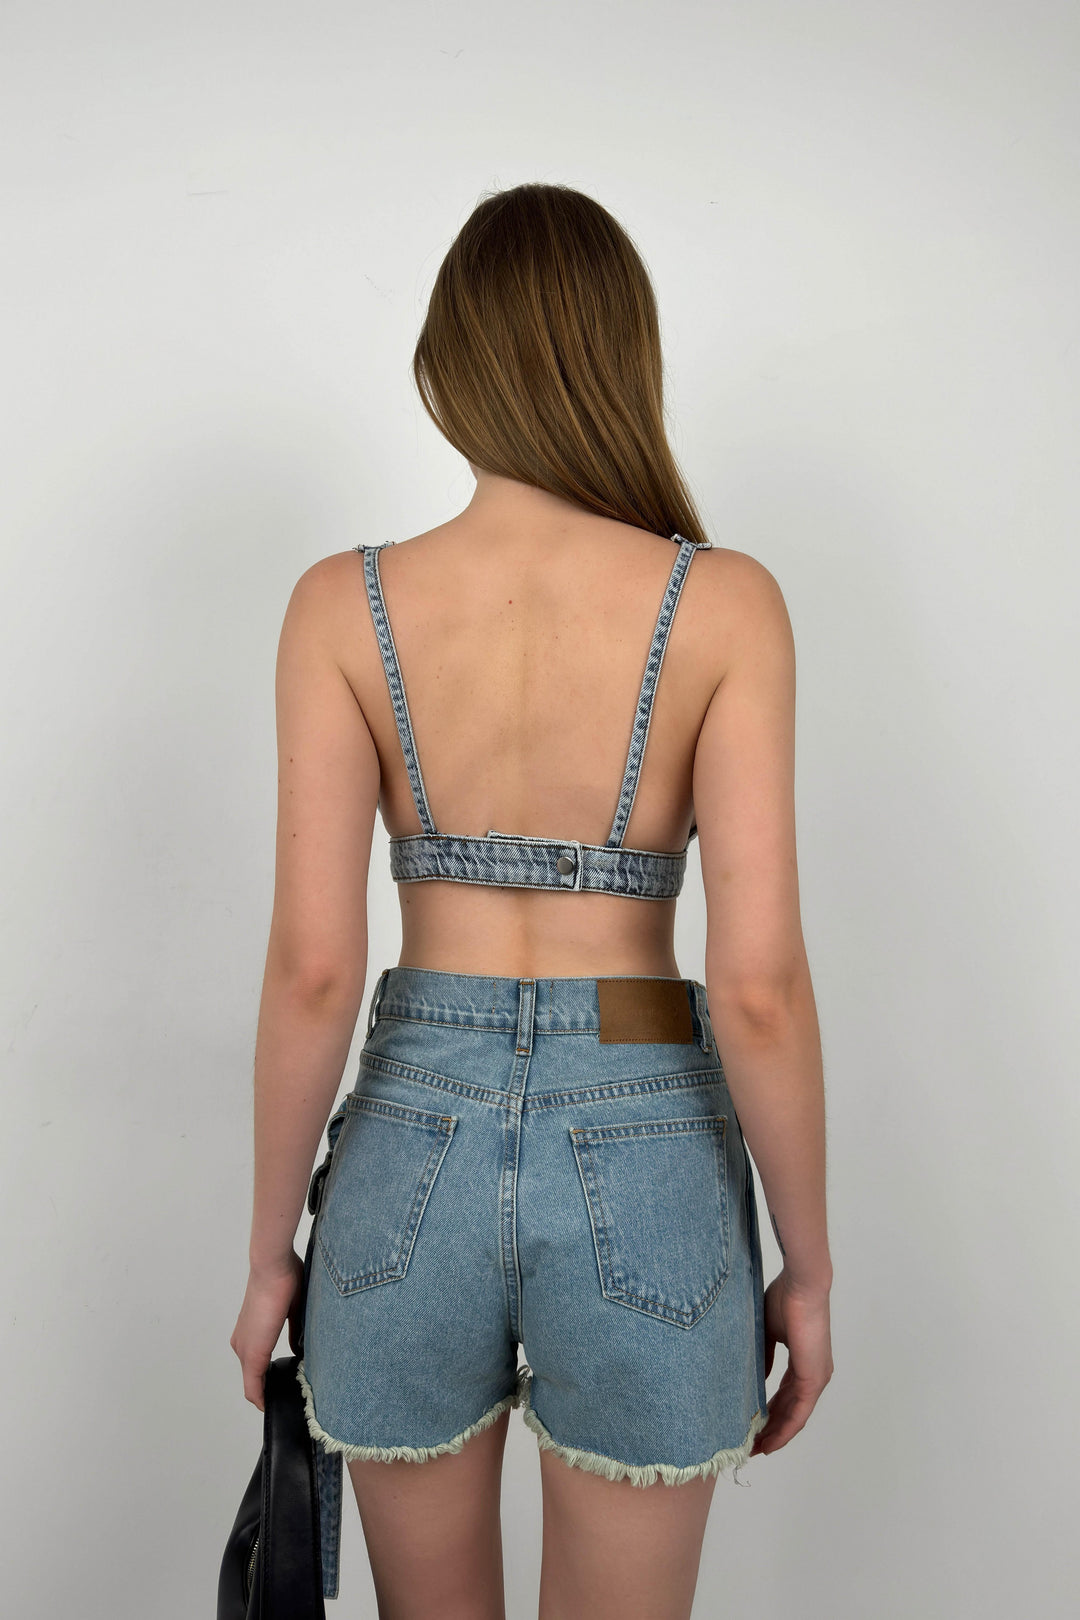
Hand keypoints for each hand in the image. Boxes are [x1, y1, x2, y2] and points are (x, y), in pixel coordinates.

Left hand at [229, 1251, 304, 1410]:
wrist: (273, 1266)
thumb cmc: (286, 1278)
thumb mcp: (293, 1309)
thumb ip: (293, 1330)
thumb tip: (297, 1347)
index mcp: (252, 1331)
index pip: (256, 1362)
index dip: (268, 1377)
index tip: (283, 1385)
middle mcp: (242, 1342)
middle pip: (254, 1376)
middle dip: (269, 1388)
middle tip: (287, 1397)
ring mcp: (244, 1348)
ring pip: (253, 1382)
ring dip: (266, 1392)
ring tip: (282, 1401)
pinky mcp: (251, 1353)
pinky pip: (253, 1385)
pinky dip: (261, 1396)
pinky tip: (270, 1405)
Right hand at [750, 1270, 832, 1456]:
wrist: (801, 1285)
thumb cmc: (785, 1298)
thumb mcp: (768, 1332)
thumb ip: (764, 1356)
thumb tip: (755, 1377)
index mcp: (804, 1362)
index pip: (786, 1395)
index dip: (770, 1412)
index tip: (753, 1425)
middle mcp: (814, 1374)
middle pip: (791, 1410)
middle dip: (771, 1428)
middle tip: (751, 1444)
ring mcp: (816, 1378)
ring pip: (796, 1416)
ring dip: (777, 1434)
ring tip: (757, 1449)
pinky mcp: (814, 1378)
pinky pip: (799, 1412)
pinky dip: (784, 1429)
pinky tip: (770, 1441)